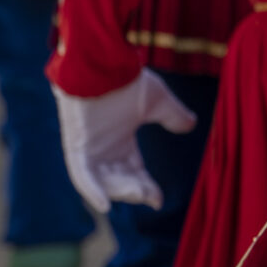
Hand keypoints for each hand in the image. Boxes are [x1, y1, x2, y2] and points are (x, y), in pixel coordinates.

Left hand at [57, 69, 196, 212]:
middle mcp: (104, 147)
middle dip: (135, 191)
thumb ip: (172, 115)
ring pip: (103, 181)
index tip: (158, 199)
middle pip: (119, 181)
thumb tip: (191, 124)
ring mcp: (89, 148)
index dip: (146, 188)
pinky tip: (104, 205)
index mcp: (120, 140)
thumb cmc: (125, 78)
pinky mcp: (76, 145)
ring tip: (138, 194)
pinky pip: (80, 174)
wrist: (100, 61)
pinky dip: (91, 190)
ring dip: (120, 192)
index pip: (134, 173)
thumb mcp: (155, 101)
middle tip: (149, 195)